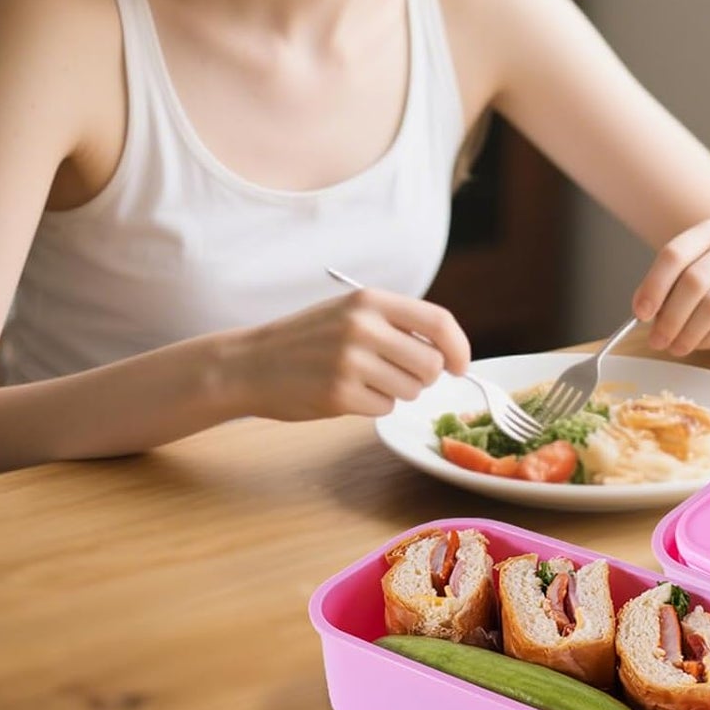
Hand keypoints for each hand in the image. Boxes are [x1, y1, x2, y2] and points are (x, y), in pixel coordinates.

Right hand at [219, 288, 471, 421]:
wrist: (250, 363)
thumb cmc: (307, 339)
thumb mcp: (349, 313)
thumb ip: (395, 323)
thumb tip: (446, 353)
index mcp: (369, 301)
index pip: (438, 321)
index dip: (458, 347)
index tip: (459, 365)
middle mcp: (363, 327)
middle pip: (430, 364)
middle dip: (423, 377)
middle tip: (398, 375)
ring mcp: (350, 362)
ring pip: (411, 390)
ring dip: (396, 392)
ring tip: (363, 380)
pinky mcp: (339, 395)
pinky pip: (384, 409)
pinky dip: (372, 406)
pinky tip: (345, 393)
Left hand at [631, 217, 709, 355]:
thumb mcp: (684, 283)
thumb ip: (664, 291)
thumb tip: (644, 312)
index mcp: (707, 233)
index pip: (674, 254)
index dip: (654, 286)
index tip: (640, 313)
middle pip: (694, 281)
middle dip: (670, 317)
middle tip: (657, 340)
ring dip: (689, 332)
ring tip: (676, 347)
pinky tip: (702, 344)